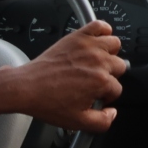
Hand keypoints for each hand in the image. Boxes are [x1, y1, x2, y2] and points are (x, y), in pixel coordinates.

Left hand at [8, 20, 127, 131]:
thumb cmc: (48, 101)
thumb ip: (102, 122)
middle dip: (110, 76)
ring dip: (110, 54)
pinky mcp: (78, 37)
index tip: (97, 97)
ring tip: (98, 62)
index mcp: (100, 82)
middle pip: (120, 65)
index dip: (107, 96)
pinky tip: (97, 41)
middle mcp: (98, 61)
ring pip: (115, 44)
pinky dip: (103, 30)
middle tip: (96, 81)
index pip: (117, 88)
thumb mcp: (77, 122)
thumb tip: (112, 113)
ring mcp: (88, 46)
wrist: (26, 87)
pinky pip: (99, 25)